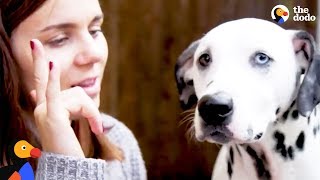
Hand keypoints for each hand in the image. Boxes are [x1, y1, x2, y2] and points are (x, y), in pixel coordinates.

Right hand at [30, 39, 102, 156]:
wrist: (68, 165)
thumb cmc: (71, 146)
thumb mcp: (71, 122)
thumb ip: (71, 106)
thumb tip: (72, 99)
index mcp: (45, 108)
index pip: (43, 84)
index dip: (41, 69)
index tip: (40, 56)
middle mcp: (41, 107)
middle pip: (51, 81)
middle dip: (38, 60)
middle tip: (34, 43)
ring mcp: (44, 111)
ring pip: (78, 96)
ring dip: (92, 112)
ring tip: (95, 127)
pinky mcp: (52, 115)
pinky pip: (54, 92)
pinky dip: (54, 78)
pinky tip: (51, 63)